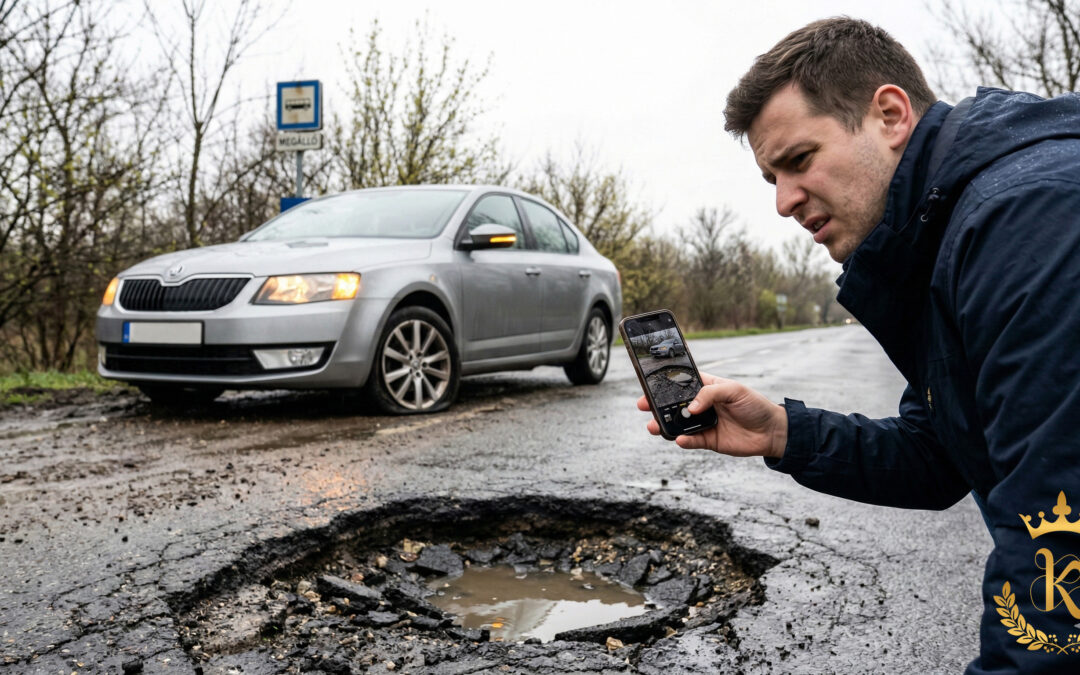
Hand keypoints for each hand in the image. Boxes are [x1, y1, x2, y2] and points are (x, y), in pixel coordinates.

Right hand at [636, 372, 787, 457]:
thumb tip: (690, 408)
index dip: (665, 385)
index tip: (649, 386)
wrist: (772, 432)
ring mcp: (703, 423)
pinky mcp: (707, 440)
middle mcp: (702, 405)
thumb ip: (710, 394)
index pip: (681, 384)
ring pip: (678, 424)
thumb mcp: (734, 390)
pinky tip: (679, 439)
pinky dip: (683, 441)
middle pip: (674, 405)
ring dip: (665, 425)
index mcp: (707, 388)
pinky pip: (690, 441)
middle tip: (644, 407)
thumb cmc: (755, 405)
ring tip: (654, 427)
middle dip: (657, 406)